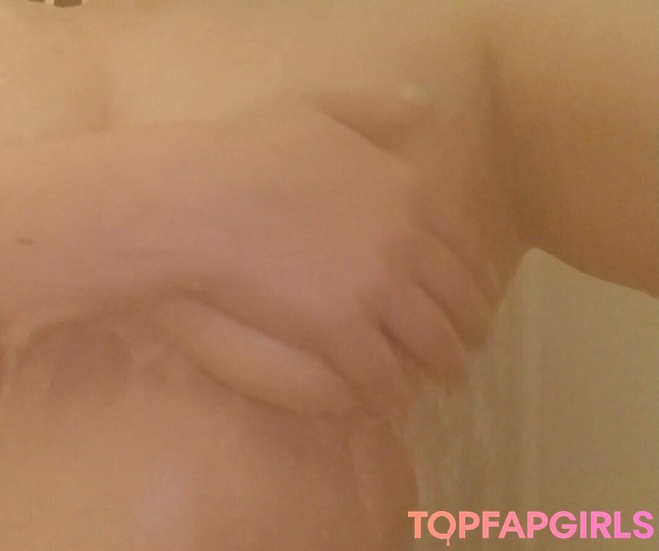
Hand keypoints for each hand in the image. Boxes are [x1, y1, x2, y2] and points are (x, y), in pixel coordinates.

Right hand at [163, 106, 498, 414]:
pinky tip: (389, 403)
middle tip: (466, 347)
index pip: (464, 245)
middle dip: (468, 328)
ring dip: (441, 366)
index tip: (475, 297)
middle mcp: (405, 240)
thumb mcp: (317, 109)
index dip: (474, 278)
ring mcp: (376, 288)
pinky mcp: (340, 329)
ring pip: (430, 342)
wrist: (198, 202)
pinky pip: (382, 374)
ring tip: (439, 380)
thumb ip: (374, 111)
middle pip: (458, 298)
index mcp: (407, 190)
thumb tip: (424, 105)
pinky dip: (391, 394)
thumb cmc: (244, 152)